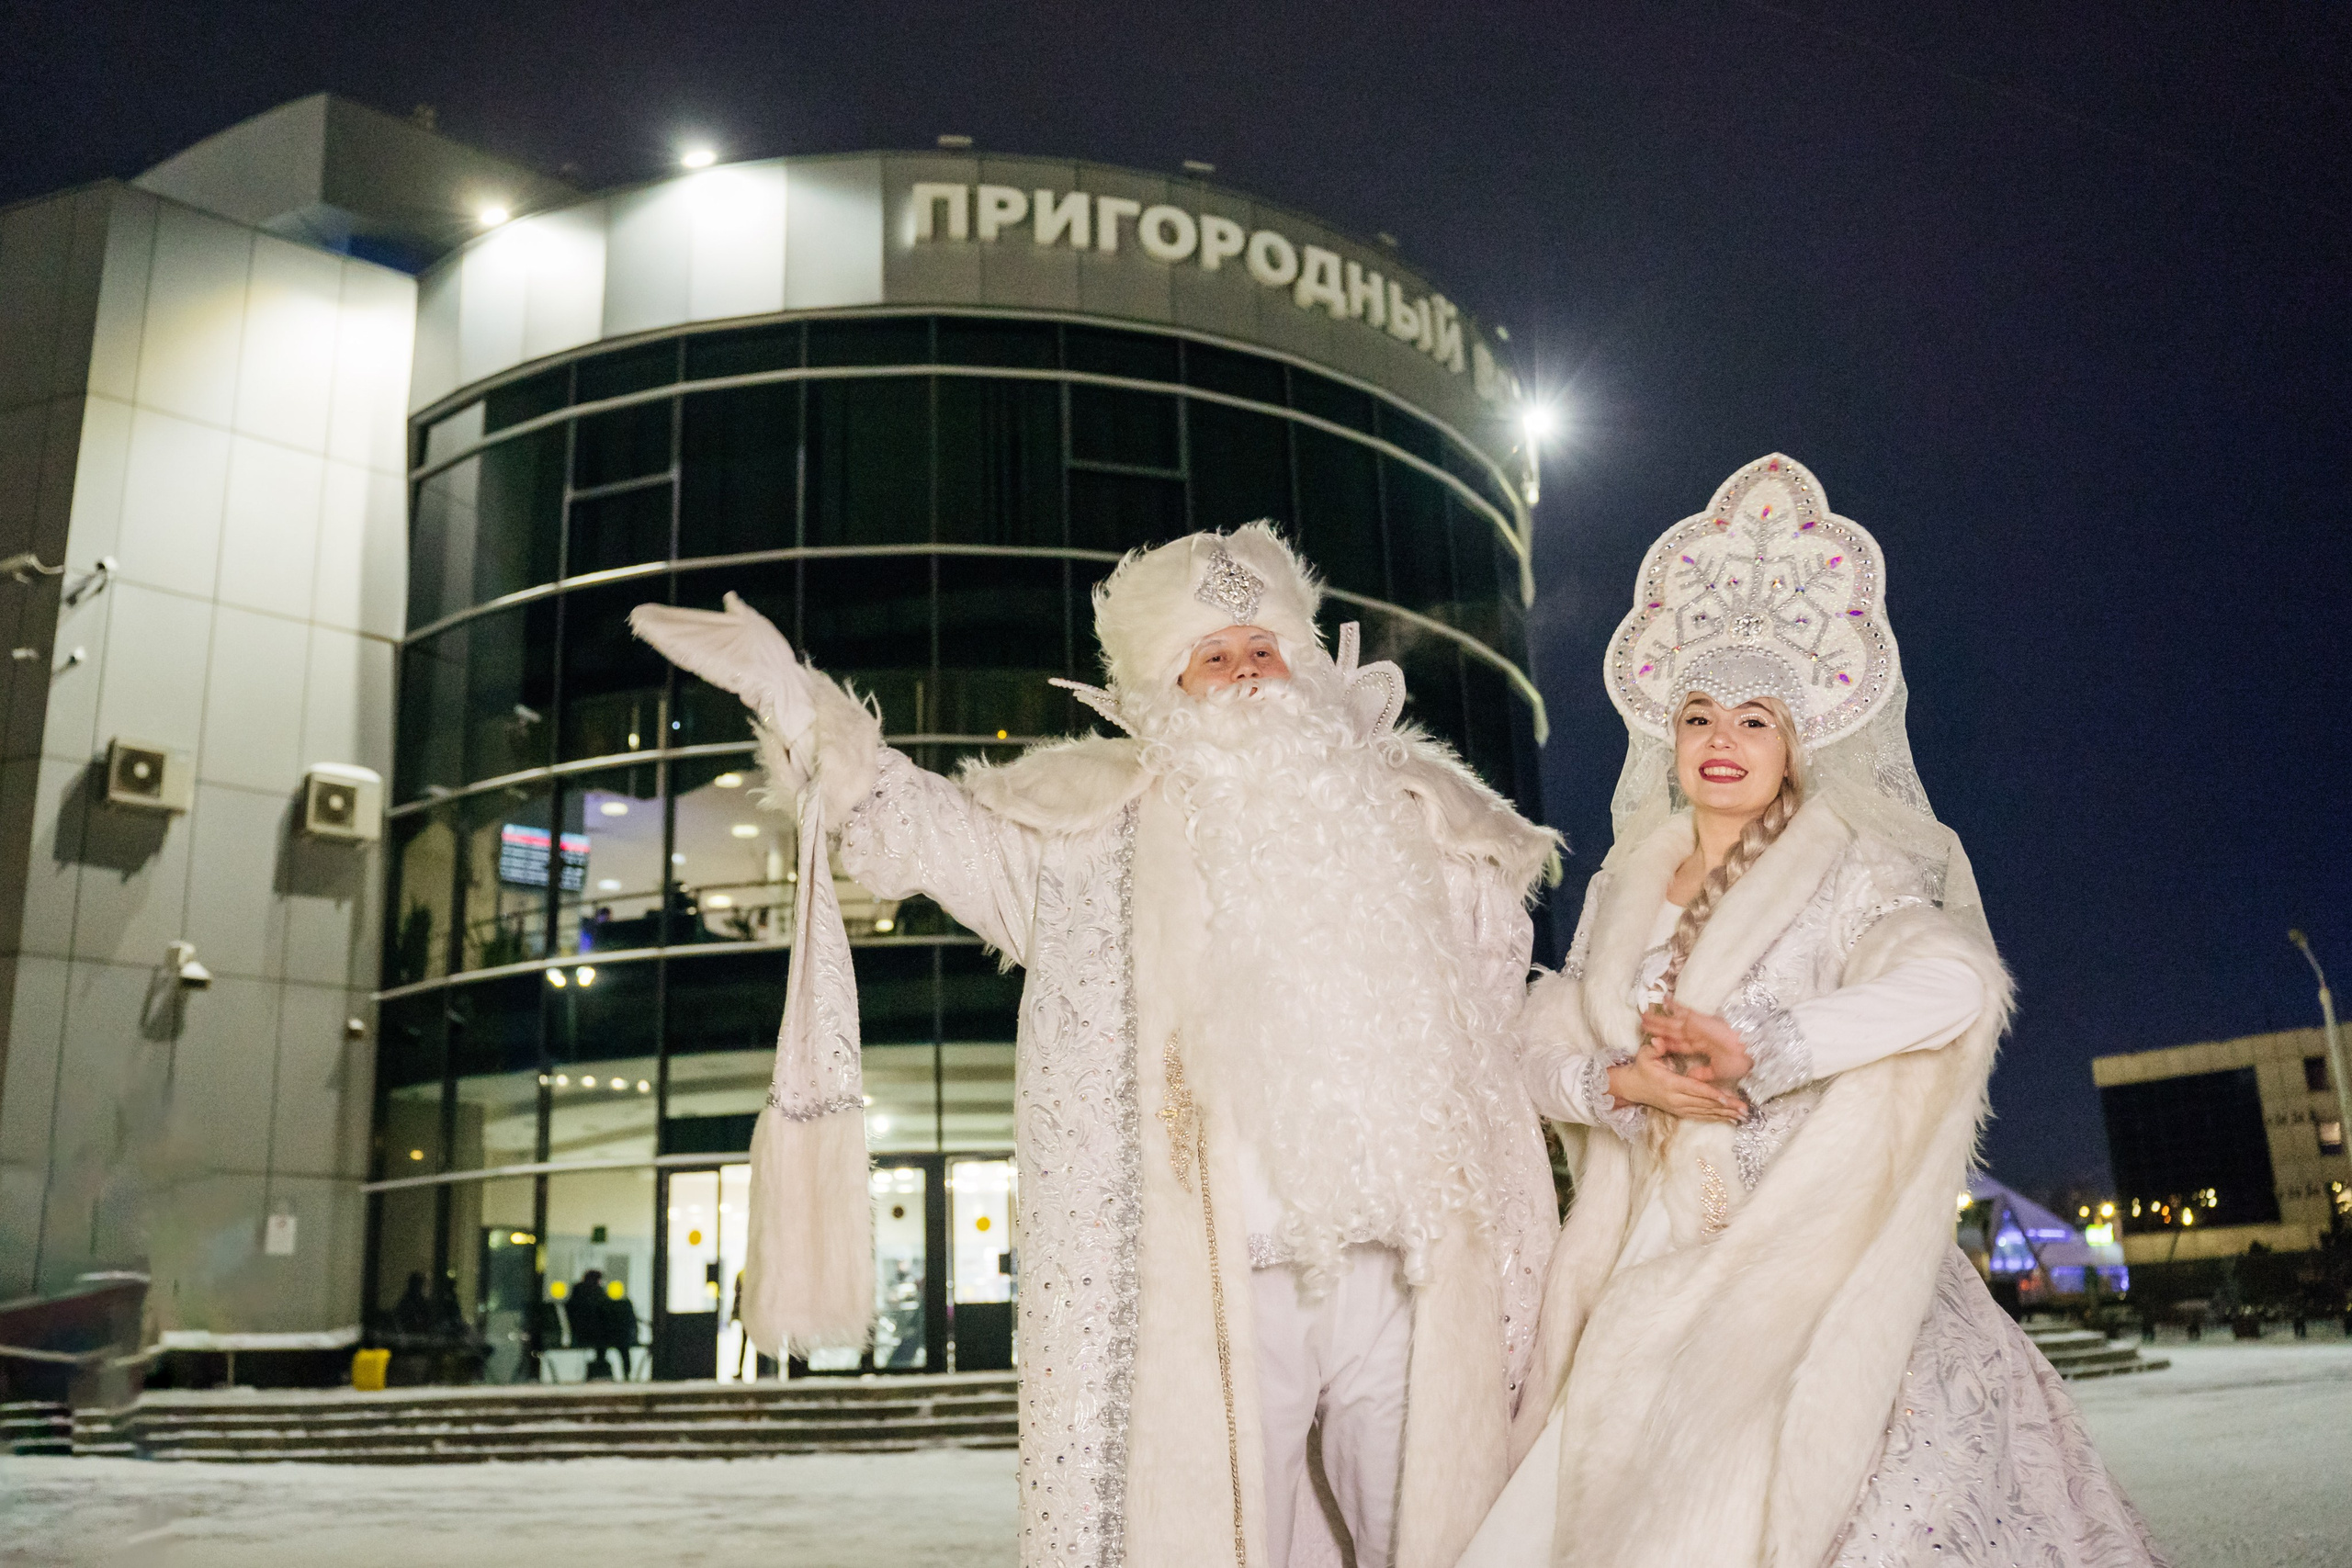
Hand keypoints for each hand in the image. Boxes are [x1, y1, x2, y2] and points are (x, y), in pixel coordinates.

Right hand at [1606, 1039, 1745, 1122]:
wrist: (1632, 1088)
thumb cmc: (1641, 1069)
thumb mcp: (1645, 1056)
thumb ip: (1654, 1048)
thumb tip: (1658, 1040)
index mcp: (1670, 1084)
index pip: (1695, 1089)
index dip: (1712, 1094)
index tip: (1727, 1098)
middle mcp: (1676, 1099)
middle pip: (1705, 1103)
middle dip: (1726, 1107)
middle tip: (1744, 1110)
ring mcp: (1678, 1107)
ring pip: (1705, 1112)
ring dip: (1725, 1115)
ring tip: (1742, 1117)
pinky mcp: (1680, 1112)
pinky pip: (1700, 1116)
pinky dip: (1715, 1117)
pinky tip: (1729, 1119)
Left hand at [1643, 1002, 1752, 1085]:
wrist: (1748, 1052)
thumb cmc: (1737, 1062)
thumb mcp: (1717, 1072)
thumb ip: (1702, 1073)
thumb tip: (1689, 1077)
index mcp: (1701, 1046)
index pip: (1679, 1044)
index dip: (1666, 1042)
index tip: (1654, 1041)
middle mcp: (1697, 1035)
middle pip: (1672, 1031)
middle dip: (1658, 1028)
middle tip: (1643, 1023)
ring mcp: (1697, 1026)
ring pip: (1673, 1022)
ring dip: (1659, 1018)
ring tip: (1644, 1015)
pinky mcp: (1699, 1020)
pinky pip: (1684, 1011)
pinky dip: (1674, 1005)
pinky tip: (1663, 1000)